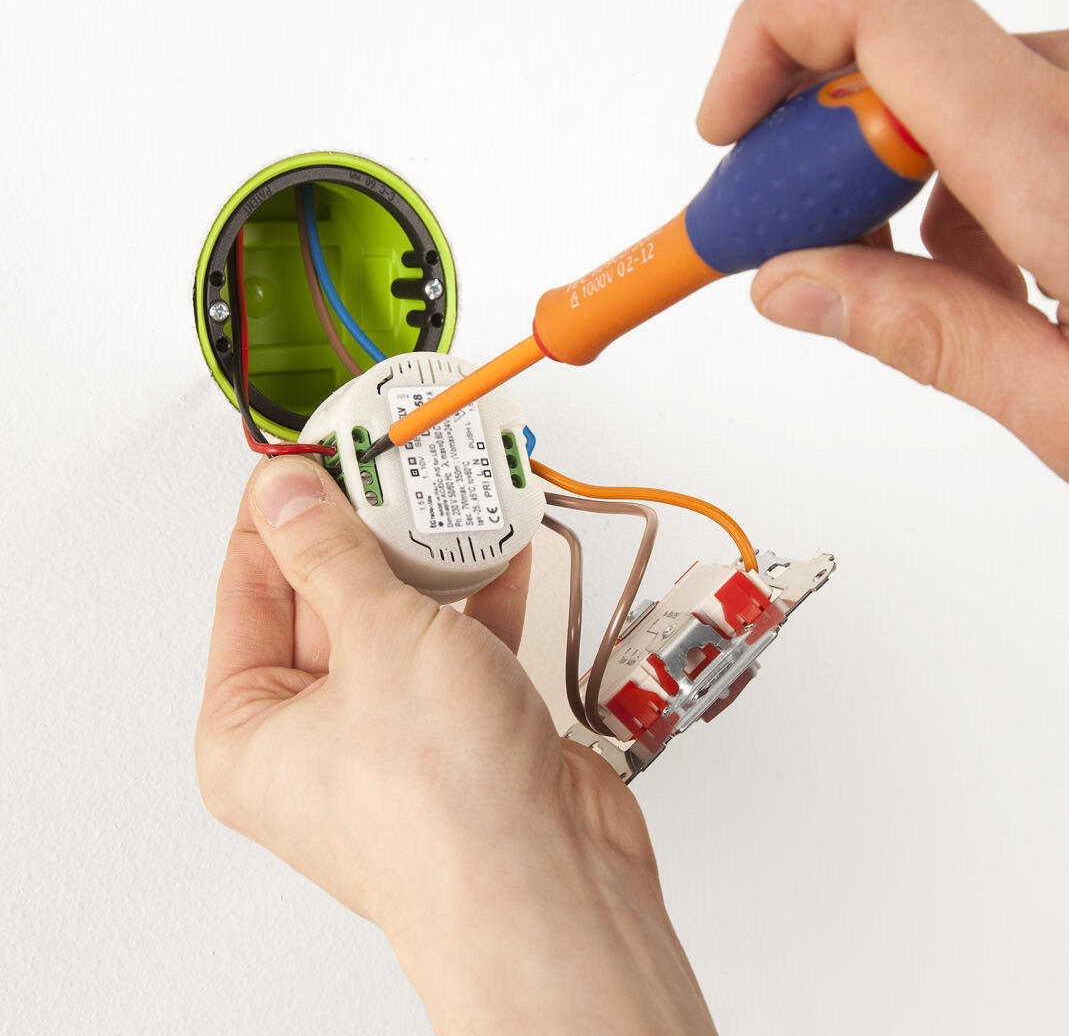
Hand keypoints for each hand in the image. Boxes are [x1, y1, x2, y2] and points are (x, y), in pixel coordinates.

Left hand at [196, 455, 714, 1033]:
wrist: (551, 881)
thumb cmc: (445, 808)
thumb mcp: (375, 640)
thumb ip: (332, 555)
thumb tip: (289, 495)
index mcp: (252, 731)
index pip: (249, 591)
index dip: (280, 514)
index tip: (312, 455)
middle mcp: (315, 740)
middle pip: (328, 601)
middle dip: (366, 529)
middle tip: (387, 464)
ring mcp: (392, 738)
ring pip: (400, 621)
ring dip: (428, 558)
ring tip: (445, 492)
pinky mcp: (459, 736)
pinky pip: (457, 648)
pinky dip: (480, 600)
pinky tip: (500, 549)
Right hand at [698, 0, 1068, 525]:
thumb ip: (915, 335)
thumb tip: (790, 284)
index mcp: (1065, 162)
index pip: (874, 3)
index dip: (765, 44)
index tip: (724, 142)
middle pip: (886, 51)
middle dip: (804, 150)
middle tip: (786, 255)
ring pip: (940, 93)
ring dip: (884, 186)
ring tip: (912, 300)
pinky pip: (1003, 114)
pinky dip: (954, 189)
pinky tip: (990, 281)